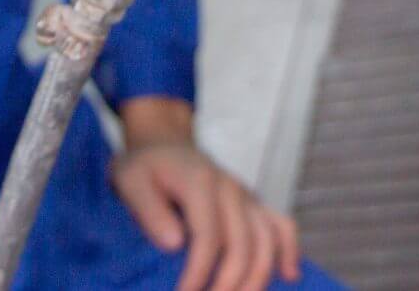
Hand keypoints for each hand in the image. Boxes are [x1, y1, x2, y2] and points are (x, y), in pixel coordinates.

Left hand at [110, 102, 300, 290]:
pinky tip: (288, 276)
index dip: (198, 273)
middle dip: (228, 284)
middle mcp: (230, 188)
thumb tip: (174, 244)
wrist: (164, 142)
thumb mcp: (130, 181)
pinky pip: (282, 225)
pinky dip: (289, 250)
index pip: (207, 237)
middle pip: (242, 244)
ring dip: (257, 278)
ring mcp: (246, 196)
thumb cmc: (144, 167)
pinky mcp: (254, 203)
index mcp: (200, 182)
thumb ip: (149, 210)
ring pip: (267, 240)